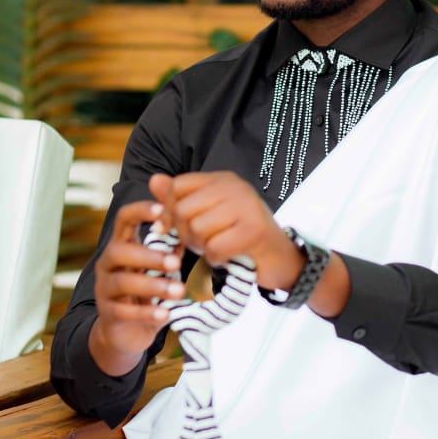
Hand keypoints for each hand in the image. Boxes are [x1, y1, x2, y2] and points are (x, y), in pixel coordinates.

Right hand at [90, 199, 184, 376]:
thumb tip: (192, 231)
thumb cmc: (146, 291)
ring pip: (123, 282)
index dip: (140, 211)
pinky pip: (122, 311)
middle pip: (120, 251)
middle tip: (176, 263)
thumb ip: (171, 249)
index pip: (124, 219)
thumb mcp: (159, 268)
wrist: (125, 331)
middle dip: (149, 256)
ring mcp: (104, 288)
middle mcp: (108, 263)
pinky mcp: (107, 313)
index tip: (161, 211)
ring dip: (153, 286)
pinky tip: (165, 314)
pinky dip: (146, 312)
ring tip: (179, 292)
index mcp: (122, 244)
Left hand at [149, 171, 304, 291]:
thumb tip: (154, 180)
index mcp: (223, 179)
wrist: (282, 259)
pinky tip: (226, 257)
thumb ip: (180, 198)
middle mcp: (235, 187)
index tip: (171, 229)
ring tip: (216, 248)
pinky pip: (214, 248)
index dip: (167, 211)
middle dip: (185, 234)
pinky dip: (215, 259)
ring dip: (201, 247)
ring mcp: (247, 206)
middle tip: (201, 243)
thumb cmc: (242, 237)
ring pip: (197, 229)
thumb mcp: (209, 215)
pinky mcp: (254, 230)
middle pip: (183, 209)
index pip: (178, 186)